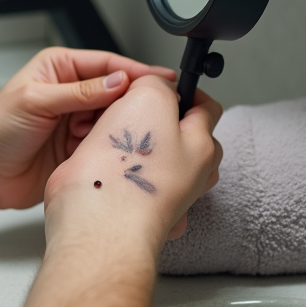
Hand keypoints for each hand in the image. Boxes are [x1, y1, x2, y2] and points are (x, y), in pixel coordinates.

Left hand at [0, 48, 175, 211]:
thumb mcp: (36, 101)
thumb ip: (78, 92)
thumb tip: (116, 81)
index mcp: (59, 69)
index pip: (106, 64)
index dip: (135, 72)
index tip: (160, 80)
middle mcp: (70, 93)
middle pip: (116, 93)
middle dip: (135, 103)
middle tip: (159, 110)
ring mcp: (76, 122)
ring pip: (115, 121)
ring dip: (125, 128)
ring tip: (142, 134)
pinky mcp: (80, 148)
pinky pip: (107, 146)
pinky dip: (115, 149)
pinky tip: (123, 153)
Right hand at [44, 75, 222, 248]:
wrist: (99, 222)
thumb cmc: (127, 170)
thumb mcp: (148, 96)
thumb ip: (157, 84)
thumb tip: (156, 88)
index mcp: (203, 146)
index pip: (206, 107)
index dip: (184, 90)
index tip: (163, 85)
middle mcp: (191, 175)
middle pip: (182, 136)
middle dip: (157, 120)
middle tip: (131, 111)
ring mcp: (166, 196)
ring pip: (156, 161)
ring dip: (135, 148)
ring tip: (110, 141)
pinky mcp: (138, 211)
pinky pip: (132, 183)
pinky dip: (118, 173)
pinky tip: (102, 168)